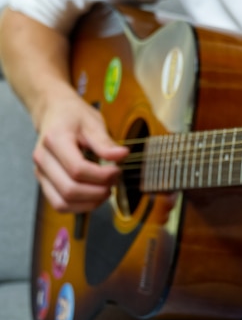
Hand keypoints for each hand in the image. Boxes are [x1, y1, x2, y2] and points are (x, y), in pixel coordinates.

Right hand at [33, 91, 127, 212]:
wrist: (54, 113)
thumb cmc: (74, 116)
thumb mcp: (93, 122)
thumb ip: (105, 142)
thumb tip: (122, 155)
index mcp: (54, 140)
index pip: (78, 169)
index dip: (102, 176)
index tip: (118, 170)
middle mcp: (43, 159)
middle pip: (70, 189)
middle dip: (98, 191)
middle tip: (115, 180)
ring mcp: (41, 173)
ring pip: (63, 203)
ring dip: (90, 203)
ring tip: (107, 190)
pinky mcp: (45, 182)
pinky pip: (60, 204)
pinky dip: (80, 206)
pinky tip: (95, 197)